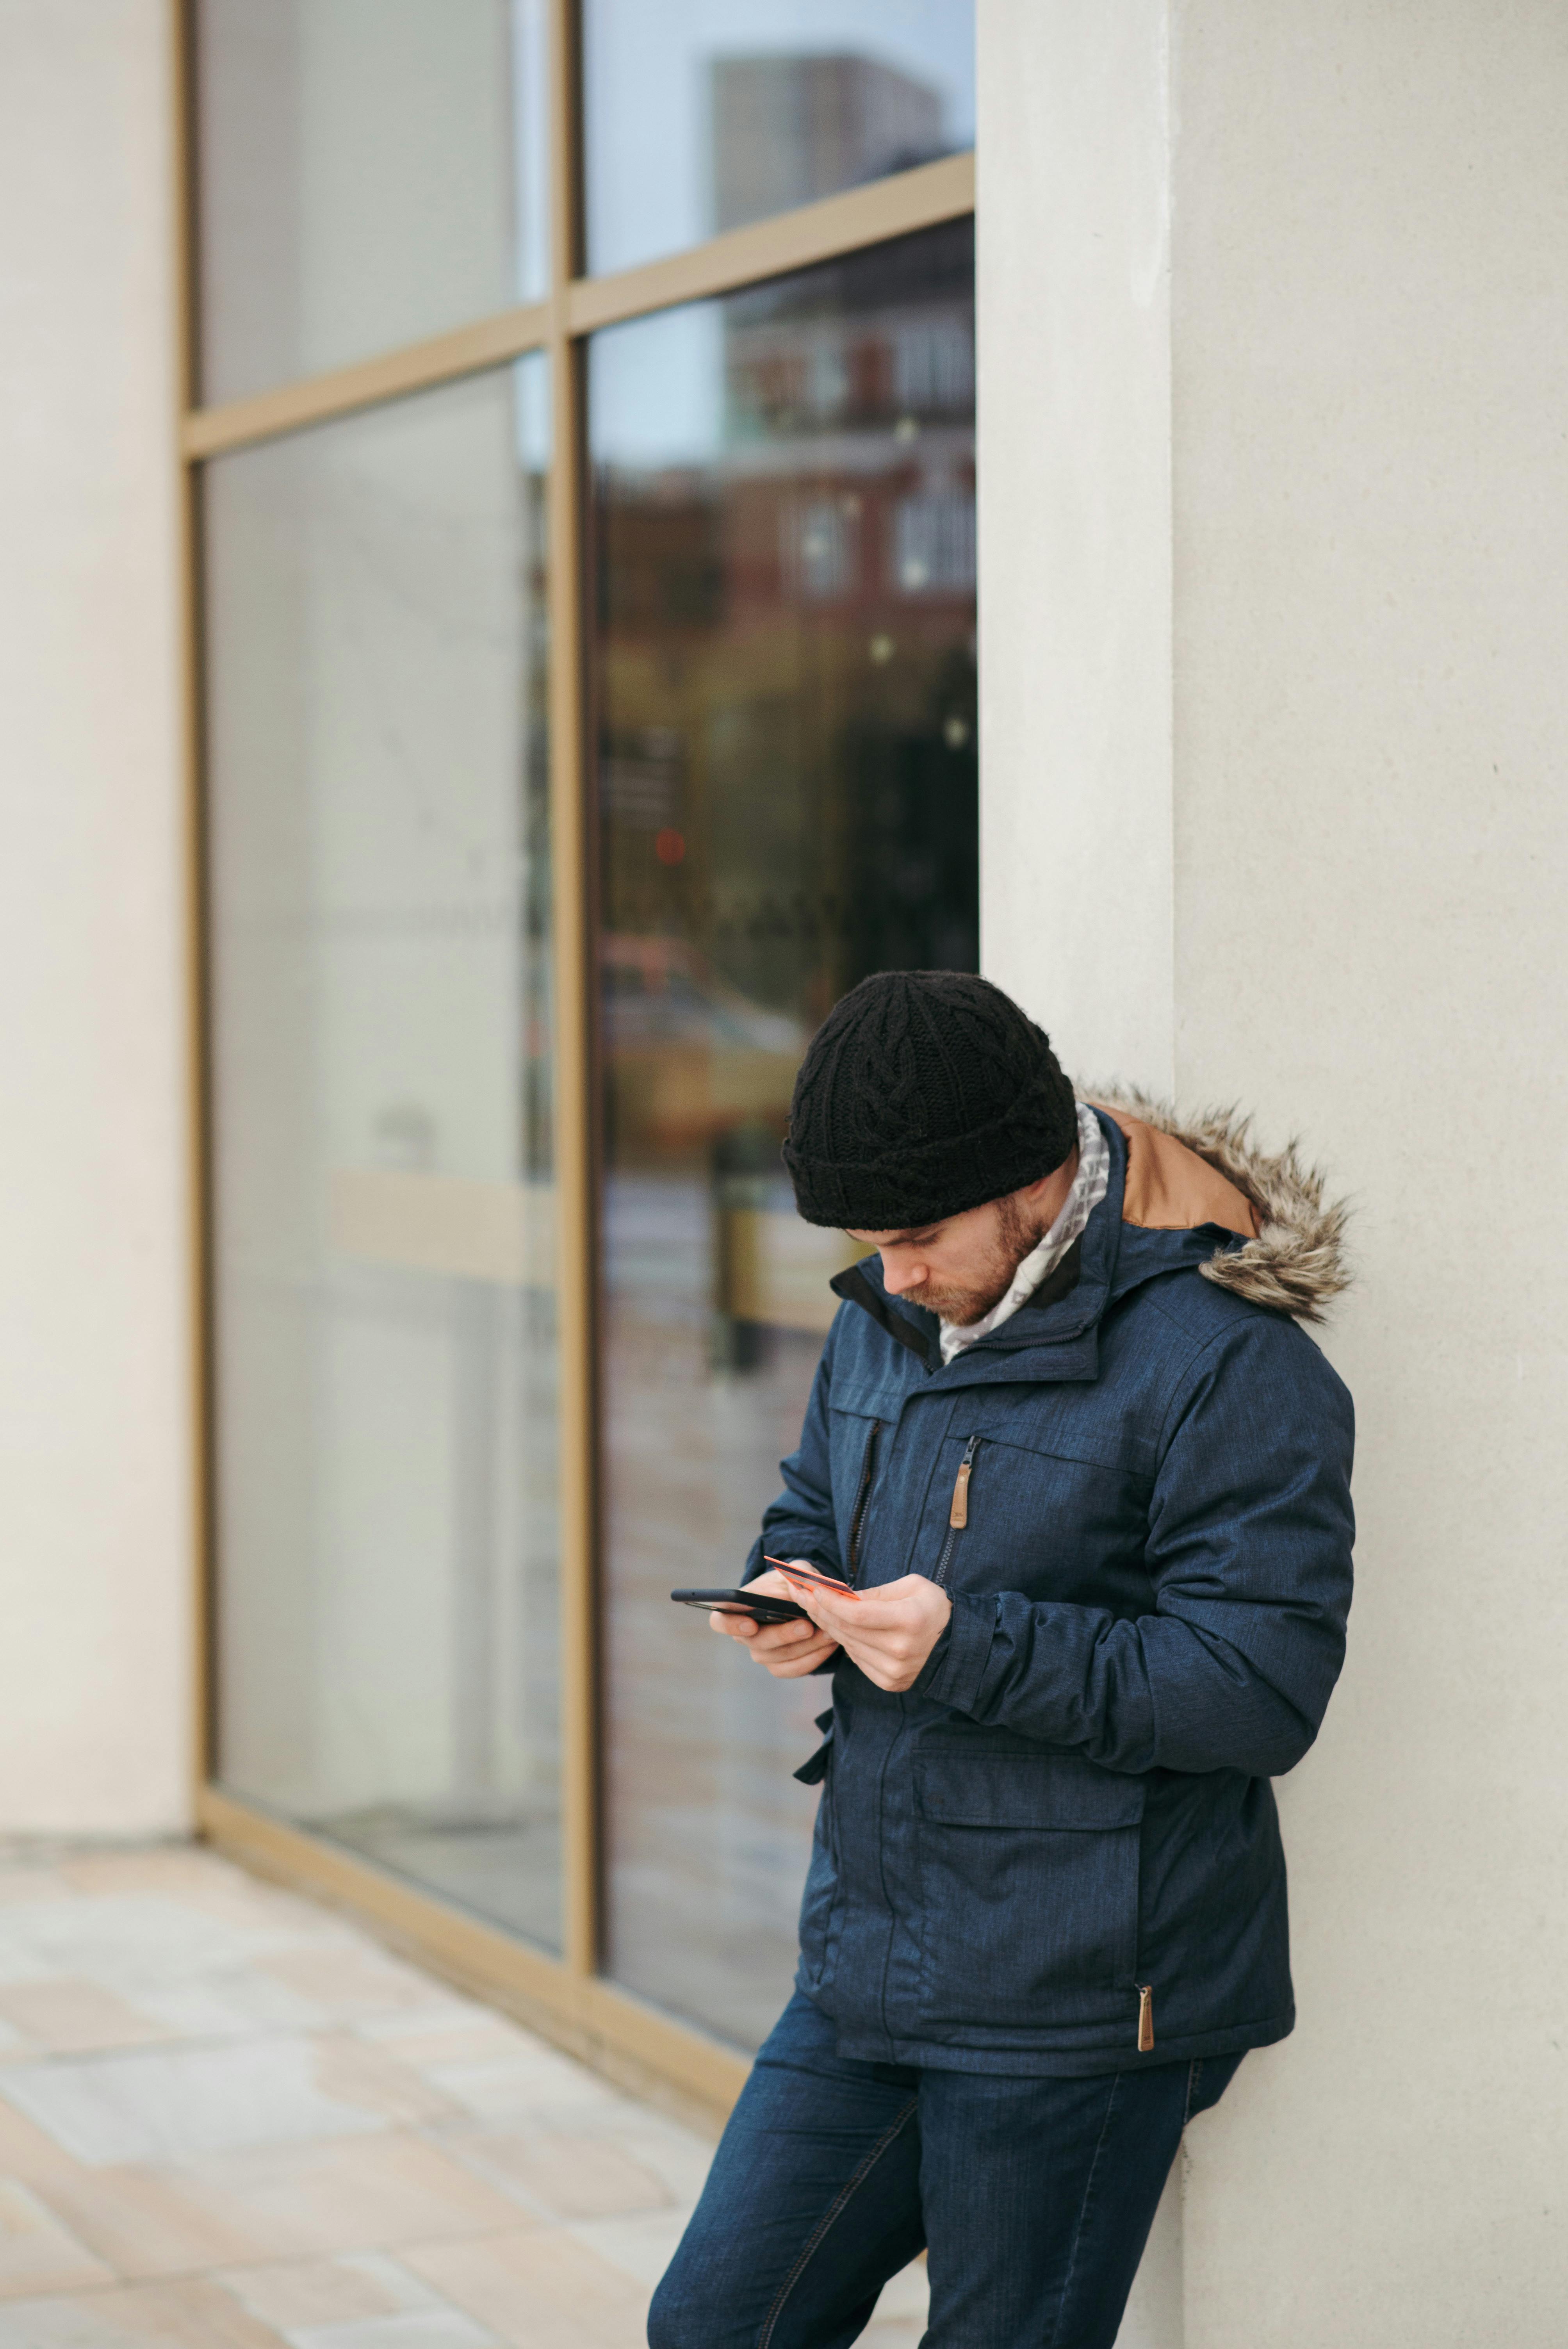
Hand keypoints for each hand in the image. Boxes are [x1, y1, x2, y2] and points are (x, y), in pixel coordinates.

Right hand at [709, 1568, 840, 1678]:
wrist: (806, 1601)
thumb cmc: (792, 1583)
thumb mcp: (796, 1570)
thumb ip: (797, 1572)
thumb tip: (795, 1588)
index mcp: (738, 1608)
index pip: (719, 1620)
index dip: (730, 1624)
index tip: (750, 1624)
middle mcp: (745, 1634)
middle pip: (756, 1642)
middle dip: (783, 1635)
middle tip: (807, 1626)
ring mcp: (762, 1653)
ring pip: (778, 1657)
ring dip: (805, 1646)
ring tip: (828, 1633)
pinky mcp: (779, 1666)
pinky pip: (793, 1669)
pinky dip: (813, 1658)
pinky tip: (829, 1645)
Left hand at [779, 1571, 951, 1693]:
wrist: (957, 1643)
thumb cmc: (933, 1606)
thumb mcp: (912, 1586)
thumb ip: (876, 1593)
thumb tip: (841, 1596)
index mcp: (909, 1621)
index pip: (857, 1613)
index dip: (830, 1601)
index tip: (813, 1588)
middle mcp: (900, 1650)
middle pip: (848, 1629)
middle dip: (821, 1610)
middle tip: (802, 1593)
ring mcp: (895, 1671)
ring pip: (848, 1645)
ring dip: (828, 1626)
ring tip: (814, 1607)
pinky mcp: (890, 1682)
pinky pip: (857, 1659)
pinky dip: (846, 1642)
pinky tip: (838, 1628)